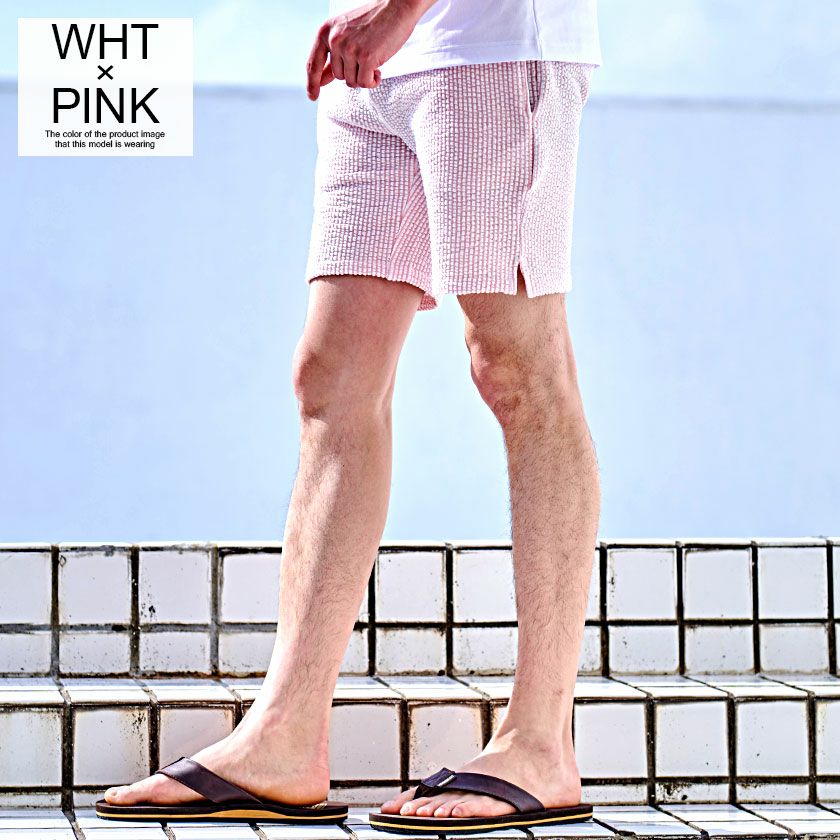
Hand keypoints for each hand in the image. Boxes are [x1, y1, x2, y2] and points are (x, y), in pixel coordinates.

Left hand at [306, 0, 425, 99]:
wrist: (396, 7)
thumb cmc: (374, 19)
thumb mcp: (346, 33)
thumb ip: (333, 54)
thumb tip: (321, 80)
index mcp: (326, 31)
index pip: (313, 63)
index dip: (312, 83)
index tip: (312, 96)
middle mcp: (335, 40)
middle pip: (338, 76)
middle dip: (353, 73)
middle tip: (366, 60)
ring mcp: (350, 49)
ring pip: (352, 81)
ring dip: (364, 77)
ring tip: (374, 60)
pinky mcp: (366, 58)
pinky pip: (365, 83)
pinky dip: (373, 81)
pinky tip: (379, 69)